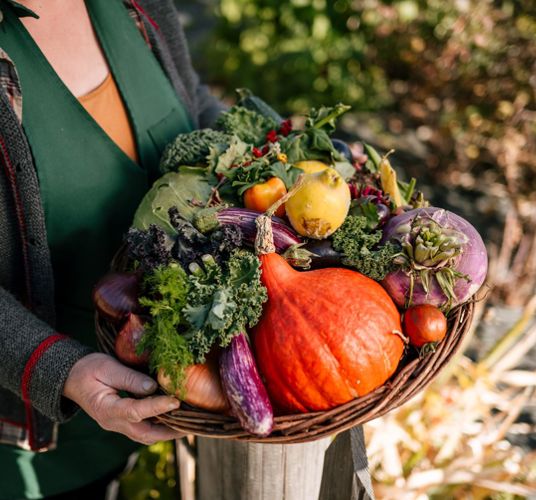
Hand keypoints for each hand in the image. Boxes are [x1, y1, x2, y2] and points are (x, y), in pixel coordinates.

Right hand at [63, 353, 183, 444]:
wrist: (72, 377)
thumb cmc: (88, 369)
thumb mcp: (107, 367)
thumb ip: (129, 378)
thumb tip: (153, 386)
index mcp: (106, 409)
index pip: (136, 412)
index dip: (157, 407)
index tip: (176, 401)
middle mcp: (113, 422)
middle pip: (145, 434)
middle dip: (170, 431)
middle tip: (192, 423)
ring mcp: (118, 424)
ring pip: (146, 435)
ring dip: (168, 431)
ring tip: (189, 423)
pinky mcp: (123, 421)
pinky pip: (144, 429)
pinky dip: (160, 426)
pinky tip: (174, 418)